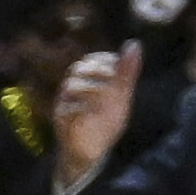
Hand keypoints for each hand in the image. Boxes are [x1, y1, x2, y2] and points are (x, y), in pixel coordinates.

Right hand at [47, 49, 133, 186]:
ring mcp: (65, 103)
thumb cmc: (107, 120)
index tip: (118, 70)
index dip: (107, 61)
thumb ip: (127, 72)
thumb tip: (135, 43)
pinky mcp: (60, 120)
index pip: (93, 59)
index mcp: (88, 80)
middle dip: (99, 71)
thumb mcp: (122, 96)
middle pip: (79, 68)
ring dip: (92, 89)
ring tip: (104, 101)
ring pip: (72, 86)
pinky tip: (92, 114)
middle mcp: (73, 88)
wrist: (93, 151)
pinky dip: (82, 109)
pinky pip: (67, 109)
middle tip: (112, 83)